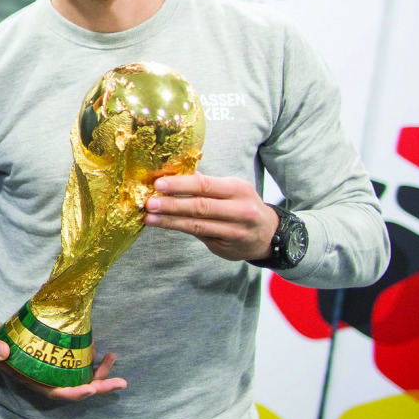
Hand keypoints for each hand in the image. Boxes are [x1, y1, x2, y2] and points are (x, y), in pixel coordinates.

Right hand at [0, 321, 125, 401]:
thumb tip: (2, 351)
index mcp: (31, 379)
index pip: (56, 393)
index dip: (74, 393)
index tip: (91, 389)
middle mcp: (45, 378)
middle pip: (75, 389)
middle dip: (98, 387)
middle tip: (119, 382)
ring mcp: (52, 368)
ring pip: (80, 377)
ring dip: (100, 373)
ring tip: (114, 359)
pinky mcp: (56, 357)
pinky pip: (78, 363)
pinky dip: (93, 360)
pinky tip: (102, 351)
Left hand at [143, 172, 278, 260]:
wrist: (268, 235)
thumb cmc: (243, 205)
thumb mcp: (232, 189)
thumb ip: (206, 184)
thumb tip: (174, 172)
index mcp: (238, 189)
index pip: (205, 185)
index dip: (180, 184)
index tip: (159, 184)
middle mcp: (239, 210)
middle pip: (200, 206)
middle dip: (171, 204)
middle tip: (149, 202)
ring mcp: (233, 231)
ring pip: (197, 225)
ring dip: (170, 220)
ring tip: (149, 217)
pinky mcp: (225, 246)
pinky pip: (198, 236)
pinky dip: (178, 229)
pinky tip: (162, 224)